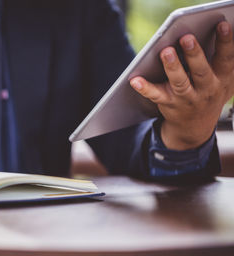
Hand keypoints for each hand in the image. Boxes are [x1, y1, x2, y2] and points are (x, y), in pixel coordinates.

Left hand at [130, 21, 233, 149]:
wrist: (195, 128)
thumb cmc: (208, 94)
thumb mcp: (224, 81)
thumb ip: (225, 63)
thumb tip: (222, 35)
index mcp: (222, 79)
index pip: (226, 58)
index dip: (226, 42)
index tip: (222, 25)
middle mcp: (206, 89)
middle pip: (201, 71)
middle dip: (195, 54)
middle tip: (186, 37)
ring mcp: (187, 98)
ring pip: (180, 83)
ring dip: (172, 67)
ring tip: (165, 52)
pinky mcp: (169, 104)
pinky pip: (156, 95)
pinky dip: (145, 88)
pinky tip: (135, 80)